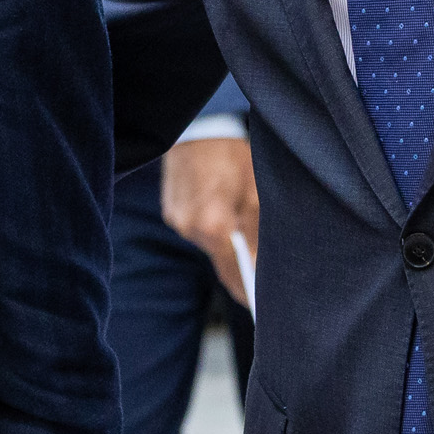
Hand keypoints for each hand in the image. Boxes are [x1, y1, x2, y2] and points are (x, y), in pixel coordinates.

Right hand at [161, 133, 258, 305]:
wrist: (200, 125)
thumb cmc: (235, 154)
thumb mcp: (259, 193)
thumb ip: (261, 237)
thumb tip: (263, 271)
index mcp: (214, 225)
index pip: (234, 275)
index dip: (249, 294)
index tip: (261, 308)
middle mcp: (190, 227)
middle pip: (220, 263)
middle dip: (241, 268)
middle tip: (262, 274)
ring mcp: (176, 220)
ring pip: (209, 246)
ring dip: (226, 243)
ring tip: (244, 228)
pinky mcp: (170, 212)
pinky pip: (196, 230)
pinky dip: (212, 228)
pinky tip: (224, 211)